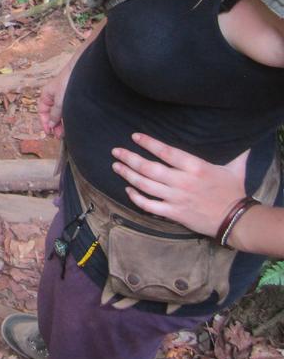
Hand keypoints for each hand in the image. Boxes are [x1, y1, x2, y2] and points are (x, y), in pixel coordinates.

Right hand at [38, 67, 71, 137]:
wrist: (82, 71)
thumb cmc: (68, 82)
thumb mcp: (59, 101)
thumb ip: (54, 114)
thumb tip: (50, 124)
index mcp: (46, 95)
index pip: (42, 111)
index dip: (44, 122)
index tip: (49, 132)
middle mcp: (54, 96)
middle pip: (51, 113)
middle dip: (54, 125)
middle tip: (59, 135)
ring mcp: (64, 97)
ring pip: (61, 113)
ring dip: (62, 123)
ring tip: (66, 132)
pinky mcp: (73, 98)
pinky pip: (68, 110)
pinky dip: (68, 117)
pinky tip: (71, 123)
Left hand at [111, 132, 247, 237]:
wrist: (237, 221)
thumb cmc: (234, 192)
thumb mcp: (235, 168)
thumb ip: (235, 152)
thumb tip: (243, 139)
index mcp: (195, 167)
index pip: (166, 151)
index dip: (148, 143)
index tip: (134, 136)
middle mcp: (182, 182)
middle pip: (149, 168)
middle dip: (129, 158)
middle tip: (116, 151)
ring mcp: (176, 198)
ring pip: (145, 185)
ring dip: (127, 175)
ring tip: (116, 166)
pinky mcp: (174, 213)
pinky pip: (149, 205)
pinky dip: (136, 197)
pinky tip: (128, 190)